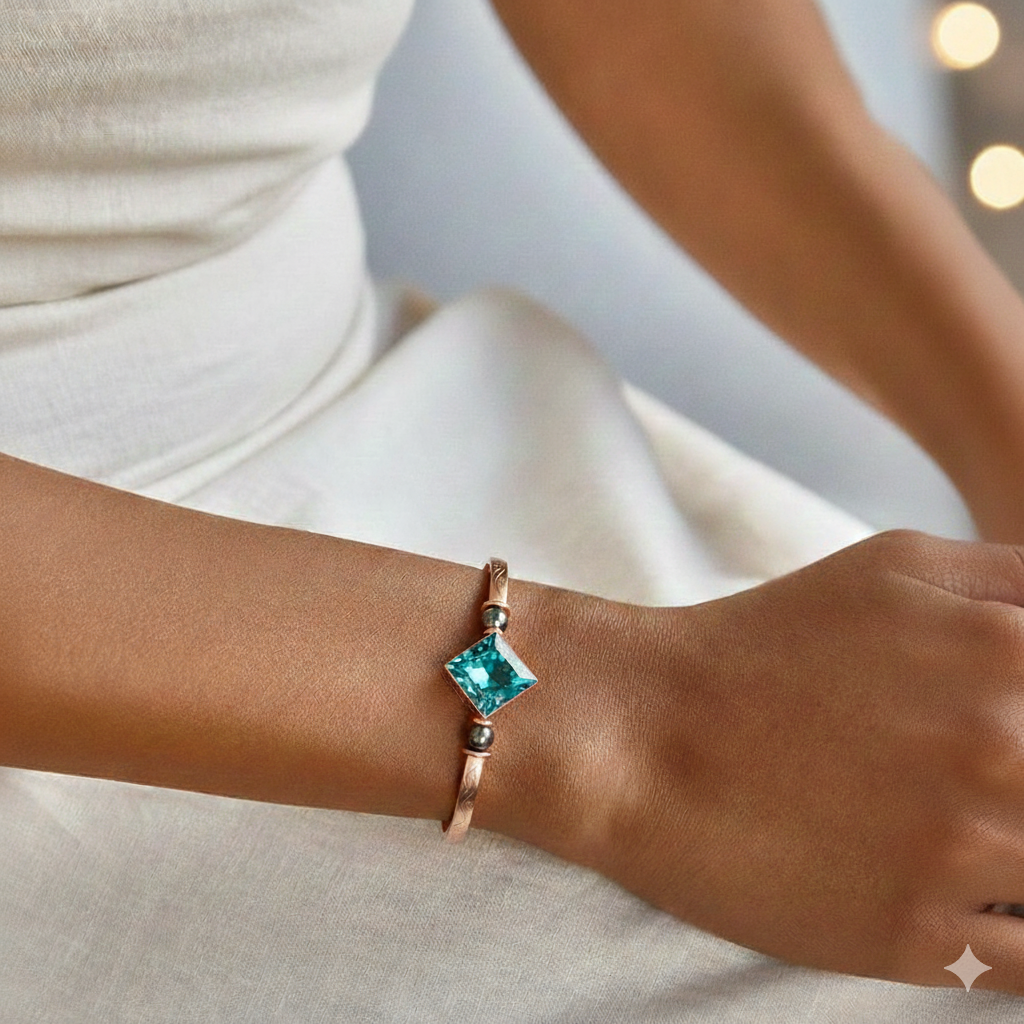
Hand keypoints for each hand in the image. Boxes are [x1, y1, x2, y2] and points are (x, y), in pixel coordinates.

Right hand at [577, 531, 1023, 991]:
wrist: (643, 729)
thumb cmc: (766, 641)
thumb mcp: (898, 566)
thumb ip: (1018, 581)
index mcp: (1010, 651)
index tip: (1015, 744)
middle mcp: (1005, 753)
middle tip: (988, 787)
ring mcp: (965, 853)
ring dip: (1022, 861)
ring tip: (969, 835)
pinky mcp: (919, 939)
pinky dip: (1013, 933)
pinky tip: (972, 896)